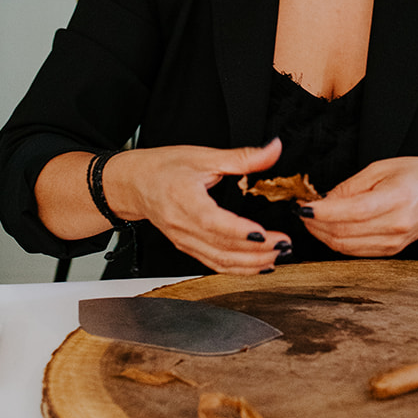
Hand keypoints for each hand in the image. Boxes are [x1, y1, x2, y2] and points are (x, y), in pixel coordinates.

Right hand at [104, 138, 291, 273]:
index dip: (240, 232)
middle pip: (221, 248)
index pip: (214, 223)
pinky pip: (213, 264)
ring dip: (251, 264)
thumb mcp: (204, 156)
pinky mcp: (186, 247)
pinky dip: (237, 269)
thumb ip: (243, 157)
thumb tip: (273, 149)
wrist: (133, 183)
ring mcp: (184, 240)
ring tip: (277, 256)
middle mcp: (183, 226)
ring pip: (219, 262)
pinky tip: (258, 265)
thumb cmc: (163, 167)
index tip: (265, 234)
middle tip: (284, 246)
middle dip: (257, 252)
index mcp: (185, 200)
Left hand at [302, 157, 417, 257]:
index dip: (321, 212)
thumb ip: (351, 186)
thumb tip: (323, 200)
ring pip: (345, 247)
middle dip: (315, 225)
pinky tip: (330, 227)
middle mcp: (396, 226)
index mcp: (397, 199)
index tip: (302, 206)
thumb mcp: (384, 168)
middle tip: (303, 211)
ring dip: (322, 235)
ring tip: (312, 219)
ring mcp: (394, 243)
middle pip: (343, 234)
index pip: (351, 212)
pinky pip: (355, 251)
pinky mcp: (391, 252)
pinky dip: (337, 241)